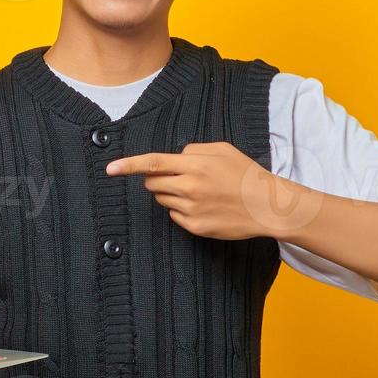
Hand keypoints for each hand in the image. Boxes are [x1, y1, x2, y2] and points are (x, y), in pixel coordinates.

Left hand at [105, 141, 296, 239]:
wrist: (267, 206)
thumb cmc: (245, 175)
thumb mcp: (222, 150)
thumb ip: (193, 150)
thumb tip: (174, 158)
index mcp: (195, 165)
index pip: (153, 163)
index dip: (128, 165)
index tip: (110, 169)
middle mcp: (189, 188)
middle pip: (152, 183)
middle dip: (156, 179)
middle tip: (178, 177)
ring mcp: (191, 210)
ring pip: (162, 199)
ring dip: (171, 194)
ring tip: (199, 192)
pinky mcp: (196, 227)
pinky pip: (175, 216)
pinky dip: (182, 210)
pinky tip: (204, 207)